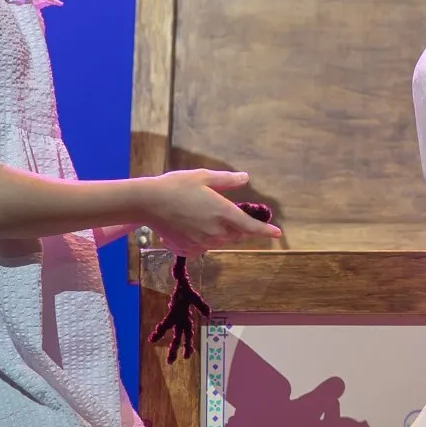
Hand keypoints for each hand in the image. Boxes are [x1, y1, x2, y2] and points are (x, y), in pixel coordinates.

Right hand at [140, 169, 279, 255]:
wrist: (148, 202)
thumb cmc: (177, 185)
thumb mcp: (204, 177)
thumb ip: (227, 180)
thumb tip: (245, 178)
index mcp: (223, 213)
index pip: (250, 226)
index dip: (265, 231)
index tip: (277, 234)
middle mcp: (215, 231)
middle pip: (236, 235)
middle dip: (236, 226)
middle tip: (221, 210)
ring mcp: (202, 242)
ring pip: (220, 241)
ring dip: (219, 232)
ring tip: (199, 214)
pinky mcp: (188, 249)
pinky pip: (203, 247)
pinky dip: (202, 239)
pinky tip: (189, 226)